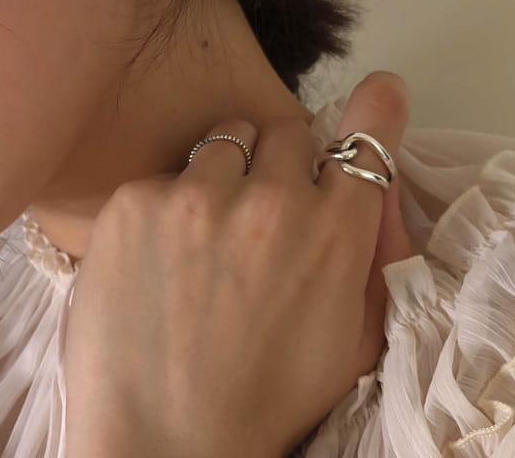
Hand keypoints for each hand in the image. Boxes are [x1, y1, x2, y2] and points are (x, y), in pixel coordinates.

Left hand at [63, 71, 412, 457]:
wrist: (162, 446)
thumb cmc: (268, 400)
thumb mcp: (354, 340)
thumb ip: (377, 253)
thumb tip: (379, 183)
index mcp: (333, 235)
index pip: (368, 141)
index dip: (377, 112)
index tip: (380, 93)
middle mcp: (271, 202)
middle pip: (286, 130)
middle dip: (281, 162)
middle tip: (261, 212)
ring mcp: (196, 196)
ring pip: (224, 140)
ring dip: (224, 174)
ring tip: (205, 237)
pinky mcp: (134, 202)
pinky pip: (164, 175)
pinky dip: (167, 206)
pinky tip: (159, 260)